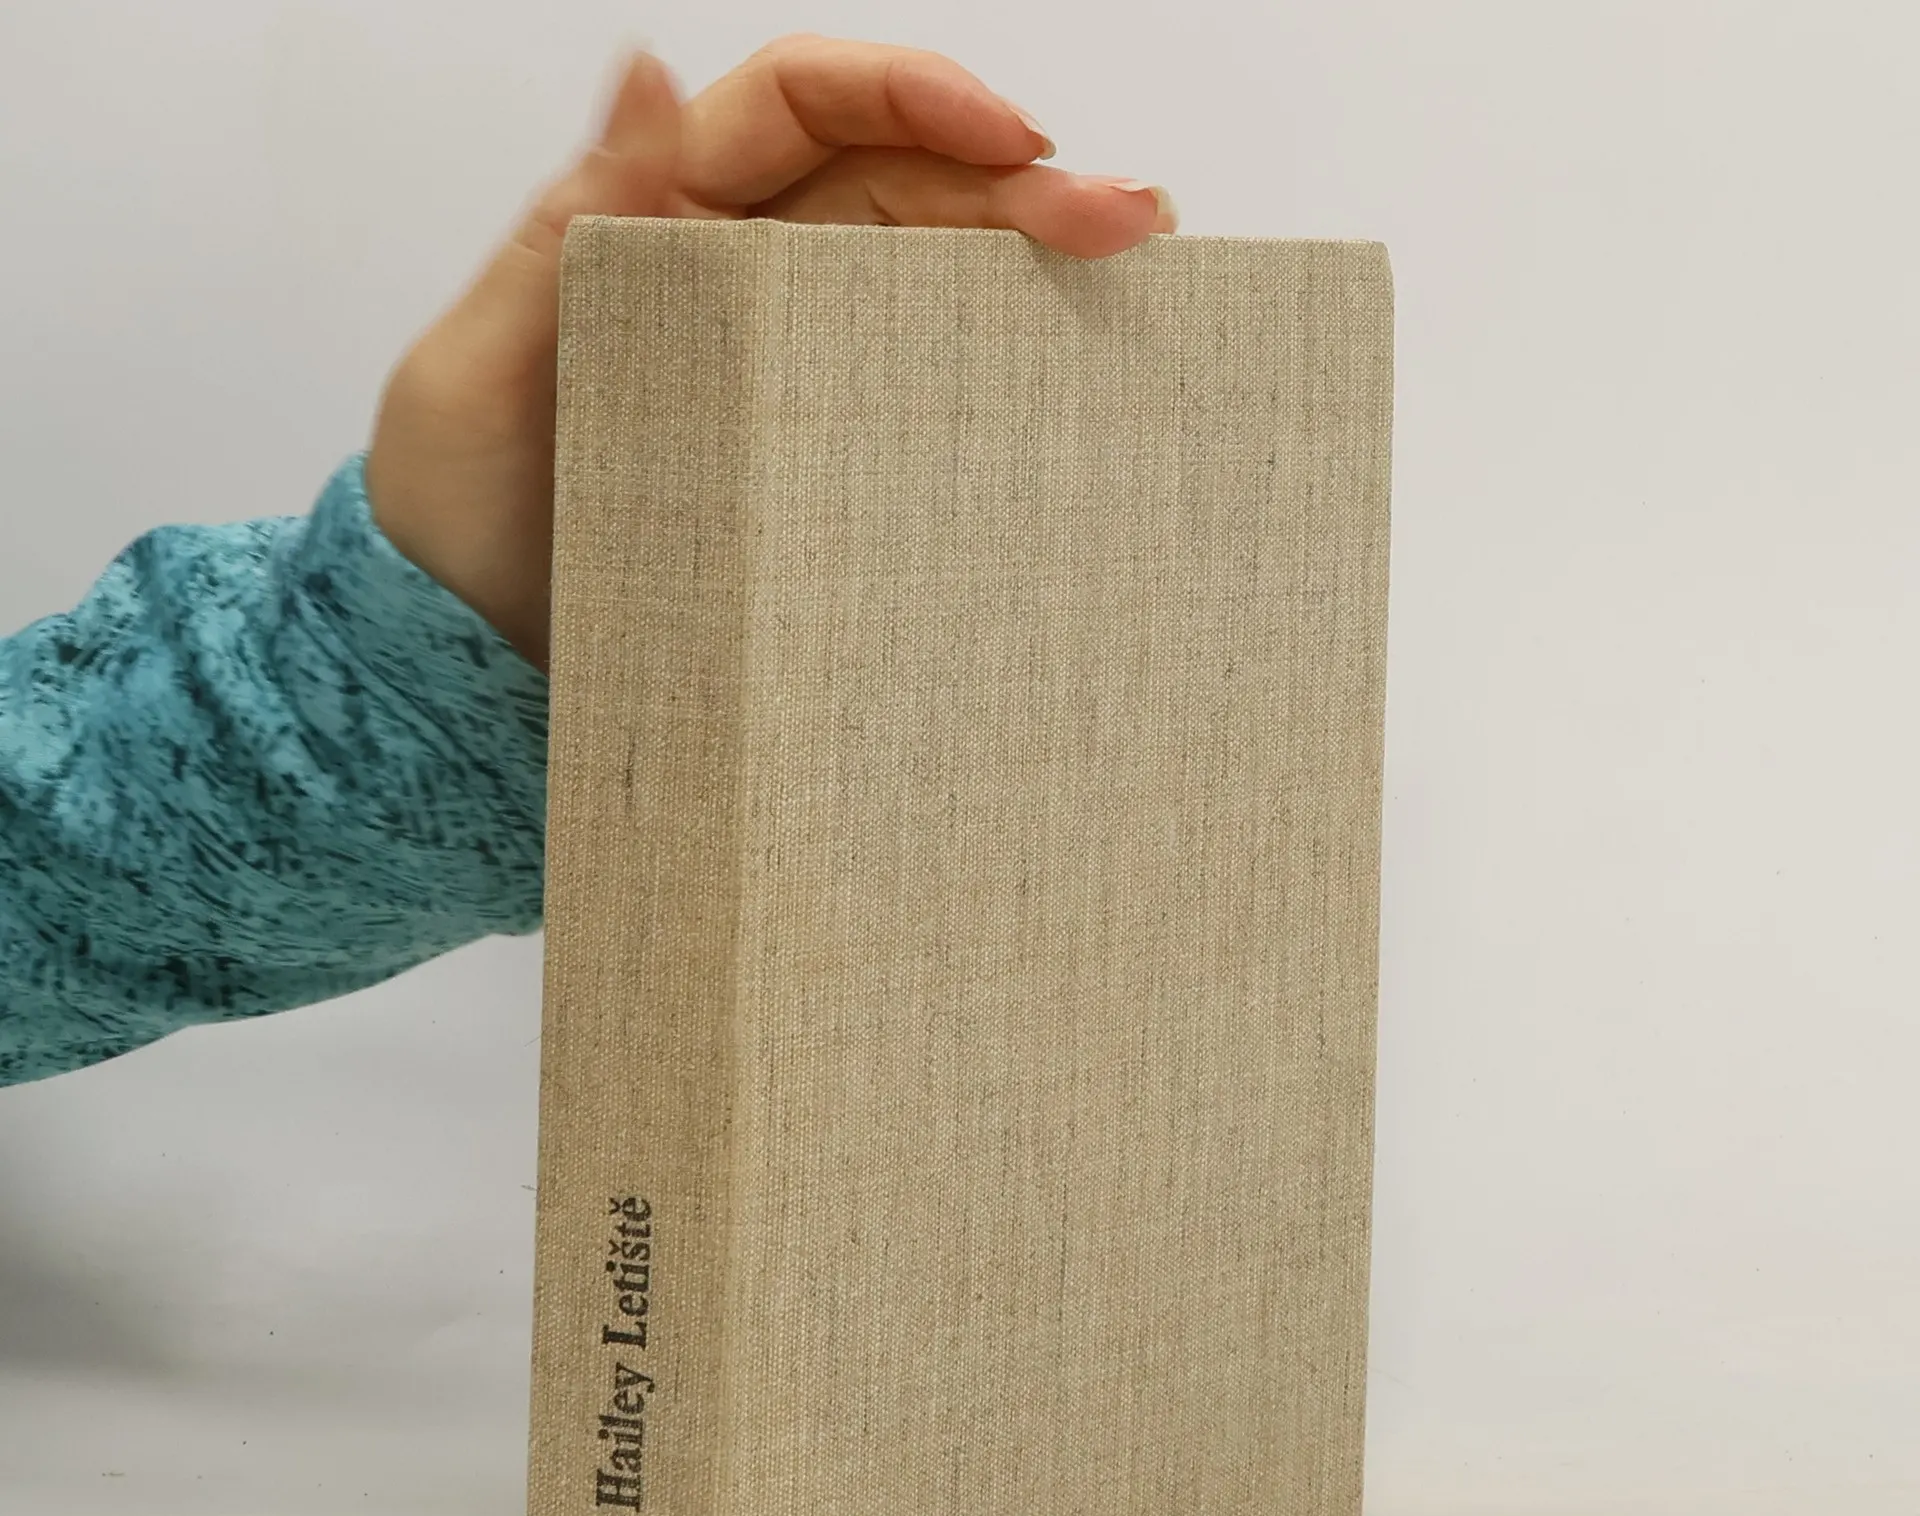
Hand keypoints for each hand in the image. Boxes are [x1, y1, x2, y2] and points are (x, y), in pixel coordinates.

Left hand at [364, 38, 1176, 668]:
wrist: (459, 658)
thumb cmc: (450, 514)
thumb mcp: (477, 365)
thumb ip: (569, 227)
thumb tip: (644, 69)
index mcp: (654, 216)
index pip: (804, 110)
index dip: (915, 97)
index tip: (1017, 141)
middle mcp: (734, 273)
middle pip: (898, 186)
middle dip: (1019, 186)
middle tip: (1135, 223)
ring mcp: (779, 368)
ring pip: (923, 278)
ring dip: (1031, 267)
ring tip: (1137, 281)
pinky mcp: (807, 460)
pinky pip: (908, 392)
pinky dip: (991, 374)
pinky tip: (1062, 379)